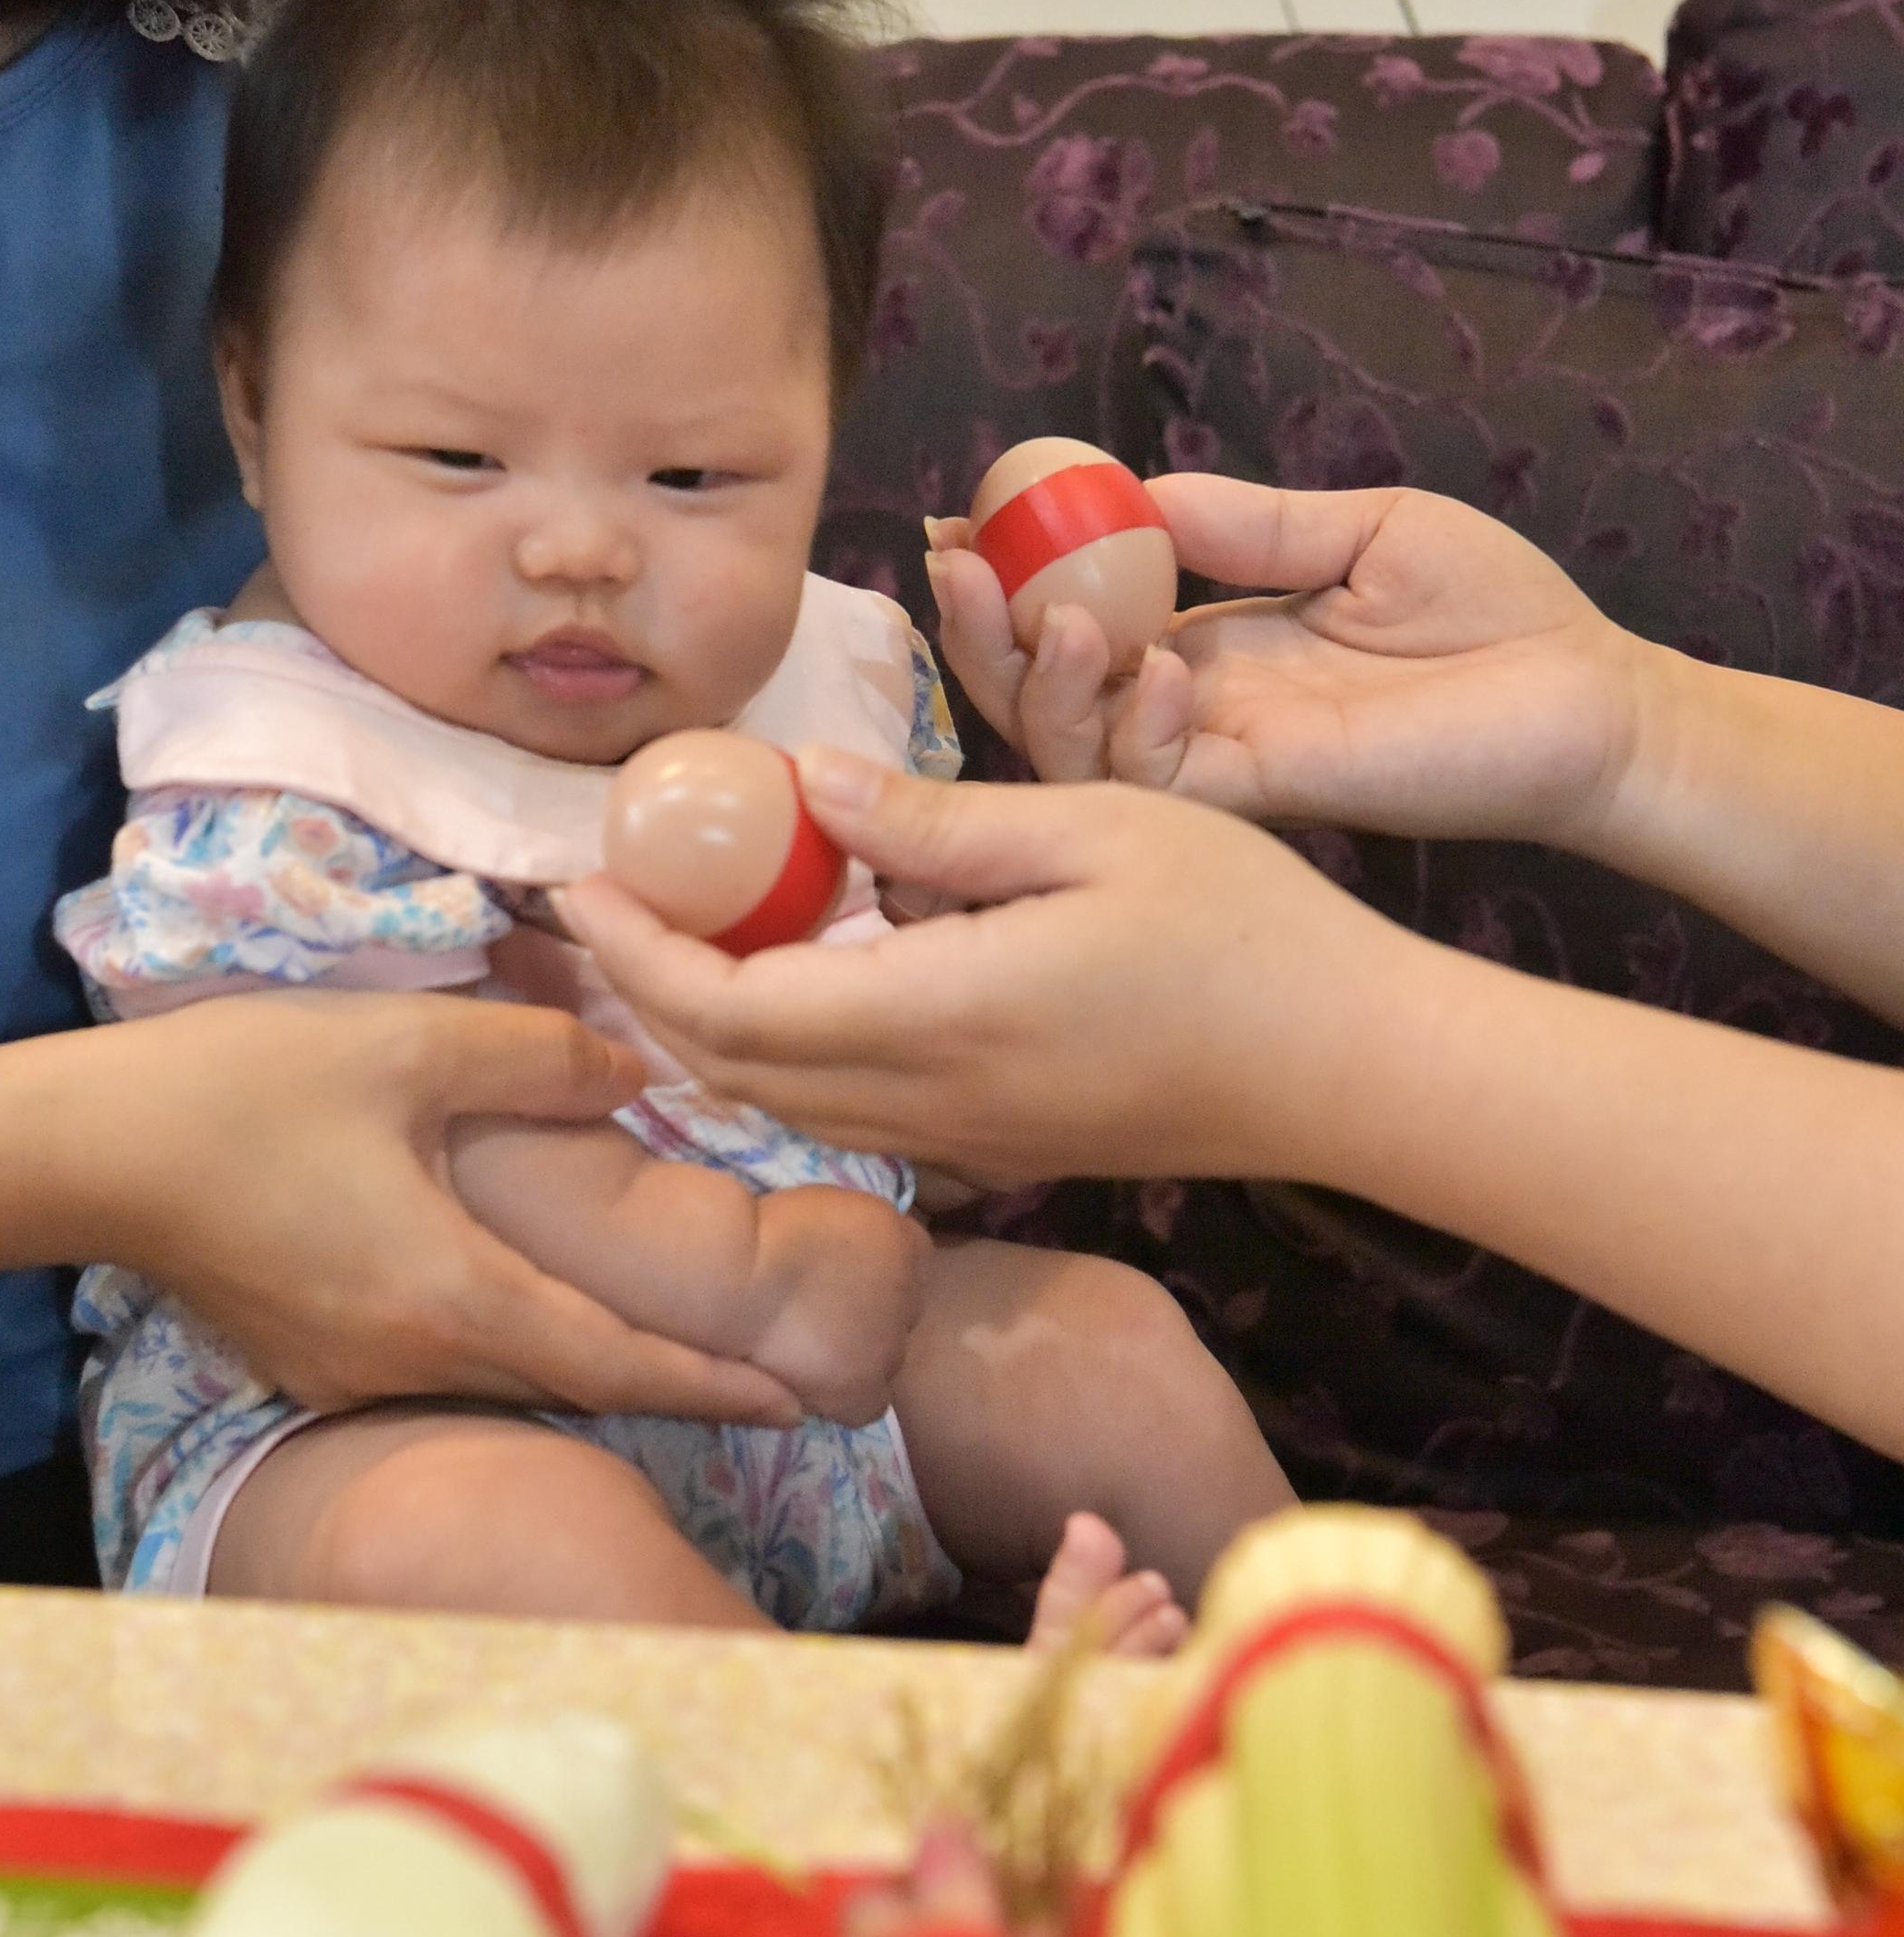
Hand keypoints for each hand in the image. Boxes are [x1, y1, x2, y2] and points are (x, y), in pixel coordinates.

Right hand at [53, 993, 802, 1424]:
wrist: (82, 1153)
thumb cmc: (244, 1092)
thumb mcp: (409, 1045)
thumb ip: (537, 1059)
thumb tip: (631, 1073)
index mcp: (453, 1298)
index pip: (615, 1365)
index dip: (711, 1383)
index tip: (797, 1399)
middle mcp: (410, 1361)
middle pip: (567, 1382)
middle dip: (666, 1378)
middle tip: (759, 1366)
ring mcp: (349, 1371)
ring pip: (500, 1375)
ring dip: (581, 1359)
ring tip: (663, 1329)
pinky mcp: (305, 1355)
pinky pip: (434, 1362)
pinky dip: (502, 1340)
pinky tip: (521, 1294)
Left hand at [558, 752, 1411, 1192]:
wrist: (1354, 1070)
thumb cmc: (1243, 929)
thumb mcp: (1090, 829)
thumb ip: (935, 824)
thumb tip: (806, 786)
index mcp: (935, 1019)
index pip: (725, 1009)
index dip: (635, 952)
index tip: (582, 877)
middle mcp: (929, 1103)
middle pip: (730, 1072)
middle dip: (643, 992)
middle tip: (606, 897)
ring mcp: (967, 1142)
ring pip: (784, 1105)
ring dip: (706, 1028)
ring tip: (678, 929)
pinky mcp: (1005, 1150)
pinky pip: (850, 1114)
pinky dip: (784, 1053)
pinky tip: (799, 976)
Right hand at [746, 1189, 927, 1429]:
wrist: (732, 1275)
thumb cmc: (764, 1229)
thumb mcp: (830, 1209)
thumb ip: (860, 1238)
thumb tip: (857, 1269)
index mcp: (906, 1242)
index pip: (911, 1262)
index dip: (872, 1273)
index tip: (834, 1275)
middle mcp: (912, 1295)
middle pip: (901, 1312)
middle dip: (868, 1312)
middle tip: (816, 1311)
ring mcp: (890, 1347)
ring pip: (885, 1358)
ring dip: (856, 1354)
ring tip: (805, 1346)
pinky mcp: (865, 1392)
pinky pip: (867, 1404)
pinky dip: (844, 1398)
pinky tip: (810, 1381)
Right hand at [933, 477, 1647, 848]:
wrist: (1592, 698)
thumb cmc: (1497, 615)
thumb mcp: (1362, 529)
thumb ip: (1250, 523)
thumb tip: (1133, 491)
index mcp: (1211, 642)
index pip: (1075, 616)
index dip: (1009, 577)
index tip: (961, 521)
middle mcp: (1198, 708)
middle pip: (1043, 691)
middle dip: (982, 632)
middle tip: (955, 565)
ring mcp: (1227, 759)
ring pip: (1075, 751)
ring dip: (1040, 684)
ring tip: (1054, 616)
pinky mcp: (1272, 797)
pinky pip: (1163, 782)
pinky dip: (1140, 728)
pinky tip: (1167, 667)